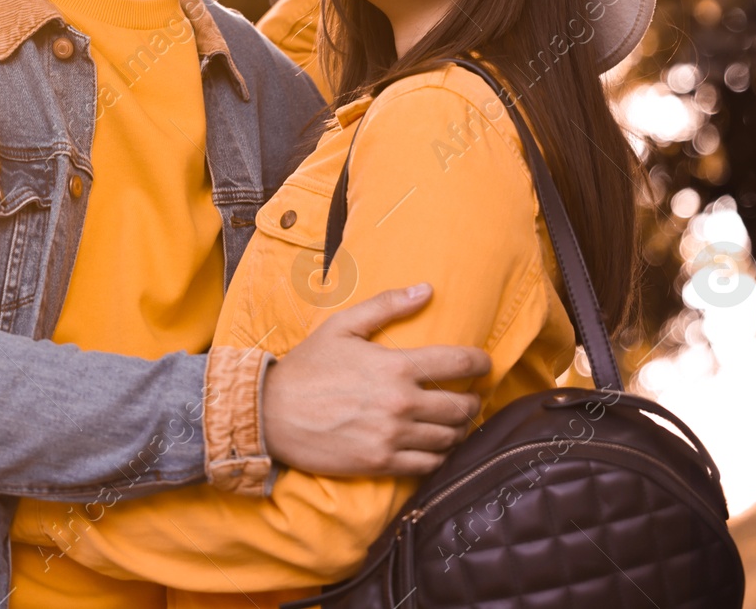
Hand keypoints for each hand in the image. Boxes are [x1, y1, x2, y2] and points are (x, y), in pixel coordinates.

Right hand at [261, 284, 489, 477]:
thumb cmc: (306, 367)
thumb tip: (426, 289)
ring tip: (454, 422)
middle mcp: (400, 404)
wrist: (271, 414)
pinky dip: (439, 456)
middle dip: (472, 400)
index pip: (459, 363)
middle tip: (469, 397)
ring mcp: (392, 437)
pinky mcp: (381, 463)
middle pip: (461, 406)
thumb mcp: (342, 326)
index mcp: (395, 366)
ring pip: (449, 438)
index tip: (484, 363)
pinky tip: (433, 446)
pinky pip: (428, 465)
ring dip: (458, 429)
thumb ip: (386, 305)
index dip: (481, 362)